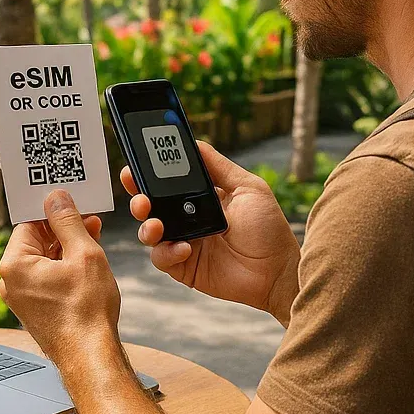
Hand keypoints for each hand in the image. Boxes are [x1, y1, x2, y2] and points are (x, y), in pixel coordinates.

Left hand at [0, 191, 118, 368]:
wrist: (91, 355)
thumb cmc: (86, 312)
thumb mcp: (83, 254)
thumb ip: (68, 221)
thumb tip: (56, 199)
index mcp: (15, 265)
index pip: (29, 223)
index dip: (53, 210)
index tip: (71, 202)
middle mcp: (12, 282)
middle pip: (36, 240)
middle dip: (63, 229)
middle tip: (89, 219)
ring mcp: (22, 298)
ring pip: (44, 259)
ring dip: (67, 248)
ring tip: (94, 240)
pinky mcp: (36, 308)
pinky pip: (47, 277)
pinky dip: (65, 267)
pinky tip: (87, 263)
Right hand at [123, 141, 300, 325]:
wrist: (277, 271)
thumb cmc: (268, 229)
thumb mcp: (248, 188)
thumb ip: (220, 167)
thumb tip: (195, 143)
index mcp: (199, 196)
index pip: (166, 181)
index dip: (148, 173)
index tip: (136, 163)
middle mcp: (186, 218)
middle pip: (150, 205)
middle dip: (138, 198)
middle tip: (141, 197)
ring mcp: (183, 243)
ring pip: (149, 232)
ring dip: (147, 226)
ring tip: (157, 224)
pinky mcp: (184, 267)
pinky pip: (162, 258)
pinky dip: (167, 252)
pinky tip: (185, 248)